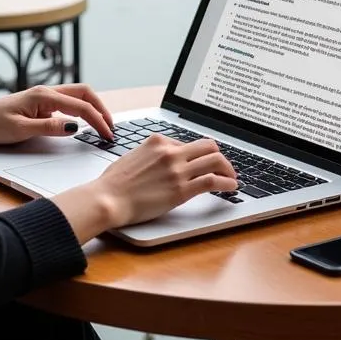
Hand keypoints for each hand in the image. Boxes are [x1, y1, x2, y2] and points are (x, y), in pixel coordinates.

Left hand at [0, 84, 113, 145]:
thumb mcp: (20, 130)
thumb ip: (49, 127)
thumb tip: (74, 126)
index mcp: (44, 96)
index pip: (80, 106)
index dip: (97, 120)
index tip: (108, 135)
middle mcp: (47, 91)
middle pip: (84, 93)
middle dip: (101, 108)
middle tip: (110, 127)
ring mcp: (45, 96)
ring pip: (77, 96)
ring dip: (92, 107)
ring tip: (102, 125)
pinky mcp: (42, 103)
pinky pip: (68, 102)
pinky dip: (81, 110)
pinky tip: (84, 123)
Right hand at [53, 134, 238, 240]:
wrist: (109, 198)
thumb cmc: (114, 182)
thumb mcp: (133, 156)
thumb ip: (152, 154)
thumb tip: (162, 159)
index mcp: (158, 141)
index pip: (187, 143)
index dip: (197, 155)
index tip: (202, 163)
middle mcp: (170, 152)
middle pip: (207, 146)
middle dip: (219, 156)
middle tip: (223, 167)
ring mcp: (177, 170)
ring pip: (215, 160)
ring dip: (228, 169)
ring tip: (231, 177)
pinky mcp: (181, 189)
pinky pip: (212, 181)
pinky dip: (226, 183)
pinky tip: (230, 187)